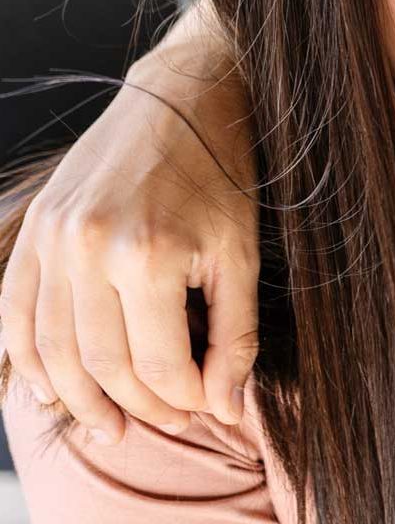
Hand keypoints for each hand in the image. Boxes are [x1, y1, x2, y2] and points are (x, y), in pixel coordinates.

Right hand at [0, 37, 257, 441]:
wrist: (183, 98)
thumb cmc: (224, 179)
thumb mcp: (243, 255)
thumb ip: (235, 337)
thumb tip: (222, 408)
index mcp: (149, 255)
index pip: (157, 365)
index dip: (182, 400)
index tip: (205, 410)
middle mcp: (90, 249)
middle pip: (102, 366)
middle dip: (138, 407)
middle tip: (169, 422)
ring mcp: (52, 239)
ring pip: (51, 350)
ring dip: (78, 399)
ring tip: (109, 425)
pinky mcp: (33, 230)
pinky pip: (15, 314)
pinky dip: (28, 361)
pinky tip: (52, 391)